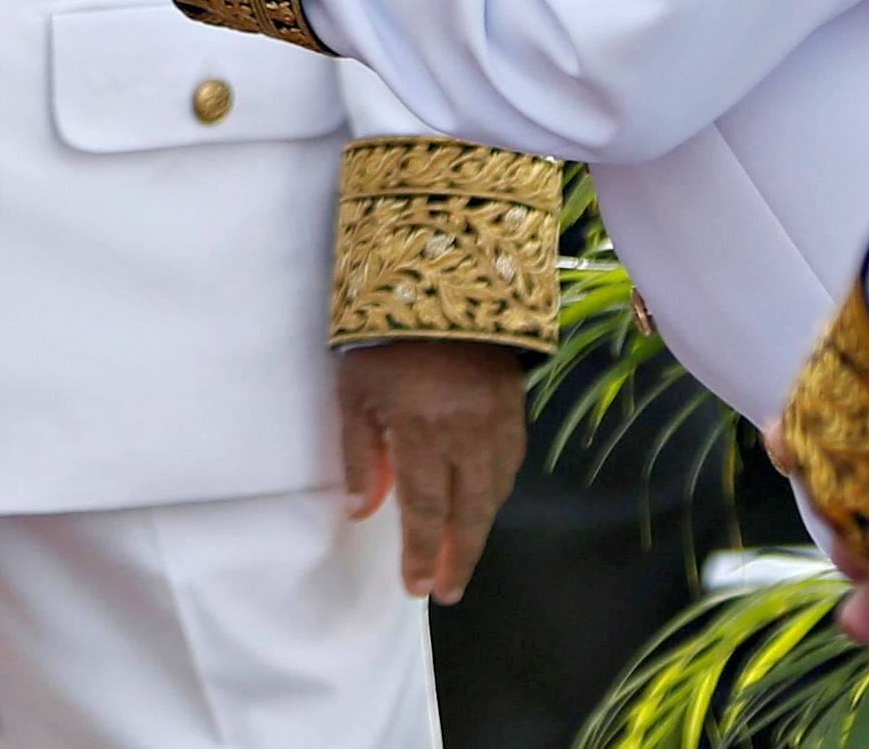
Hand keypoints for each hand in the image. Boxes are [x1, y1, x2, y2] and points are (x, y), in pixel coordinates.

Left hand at [338, 340, 526, 603]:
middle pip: (469, 513)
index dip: (423, 554)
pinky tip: (484, 498)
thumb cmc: (382, 338)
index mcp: (423, 434)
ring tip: (462, 552)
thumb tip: (362, 511)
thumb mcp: (354, 393)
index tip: (418, 588)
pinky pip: (510, 460)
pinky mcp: (514, 404)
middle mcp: (467, 436)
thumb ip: (361, 456)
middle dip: (459, 558)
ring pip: (494, 490)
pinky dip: (496, 488)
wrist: (441, 276)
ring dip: (479, 527)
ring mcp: (497, 420)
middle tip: (448, 591)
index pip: (425, 512)